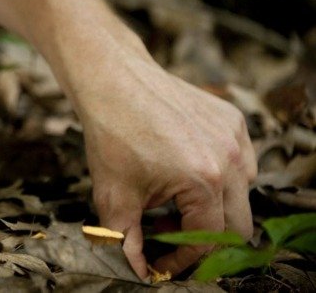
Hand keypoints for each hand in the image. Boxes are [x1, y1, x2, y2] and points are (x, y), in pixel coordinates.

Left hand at [74, 45, 257, 278]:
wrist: (111, 80)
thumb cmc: (111, 134)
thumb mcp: (113, 196)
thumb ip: (128, 242)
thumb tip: (138, 270)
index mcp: (203, 182)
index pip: (208, 242)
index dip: (181, 259)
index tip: (160, 260)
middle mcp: (229, 159)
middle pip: (236, 226)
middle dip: (203, 239)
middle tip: (168, 233)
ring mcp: (235, 137)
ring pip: (242, 195)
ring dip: (212, 208)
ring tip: (170, 201)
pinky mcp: (232, 120)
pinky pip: (241, 163)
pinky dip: (219, 177)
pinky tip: (183, 170)